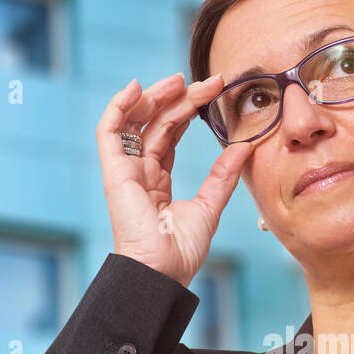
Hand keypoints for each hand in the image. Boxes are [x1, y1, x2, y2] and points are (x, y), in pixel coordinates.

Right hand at [96, 72, 254, 285]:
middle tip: (207, 82)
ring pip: (134, 121)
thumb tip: (244, 145)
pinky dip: (118, 107)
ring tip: (179, 80)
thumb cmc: (181, 252)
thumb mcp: (209, 206)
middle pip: (155, 123)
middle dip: (179, 98)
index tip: (215, 91)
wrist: (162, 273)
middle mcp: (139, 171)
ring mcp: (125, 170)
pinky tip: (137, 88)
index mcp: (157, 180)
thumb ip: (223, 176)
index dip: (189, 110)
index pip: (171, 134)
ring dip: (154, 96)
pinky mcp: (114, 172)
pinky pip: (109, 131)